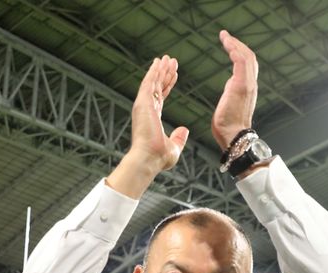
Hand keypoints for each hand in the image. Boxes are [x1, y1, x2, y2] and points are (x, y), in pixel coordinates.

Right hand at [129, 55, 188, 172]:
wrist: (149, 159)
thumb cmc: (158, 158)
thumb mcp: (174, 146)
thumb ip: (179, 137)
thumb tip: (184, 129)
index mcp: (153, 118)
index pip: (161, 97)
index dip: (168, 85)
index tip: (174, 75)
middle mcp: (147, 110)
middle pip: (157, 87)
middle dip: (165, 73)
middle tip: (171, 60)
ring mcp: (143, 105)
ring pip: (153, 82)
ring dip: (160, 69)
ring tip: (167, 57)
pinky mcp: (142, 103)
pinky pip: (149, 83)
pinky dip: (153, 71)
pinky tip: (158, 62)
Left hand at [211, 30, 257, 150]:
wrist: (233, 137)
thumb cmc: (228, 126)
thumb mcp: (230, 102)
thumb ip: (232, 91)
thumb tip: (230, 84)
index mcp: (248, 87)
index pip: (248, 63)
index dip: (239, 51)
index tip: (228, 43)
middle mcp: (251, 84)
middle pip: (249, 56)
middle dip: (237, 44)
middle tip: (225, 36)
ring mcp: (248, 85)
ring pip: (246, 56)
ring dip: (235, 44)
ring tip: (224, 37)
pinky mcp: (241, 86)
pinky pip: (242, 63)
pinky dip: (235, 52)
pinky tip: (228, 46)